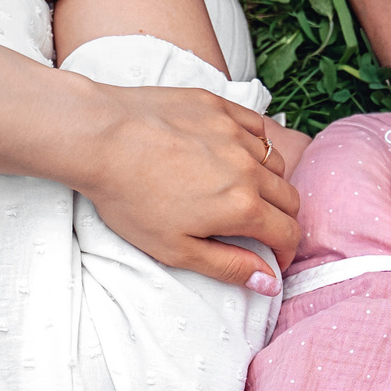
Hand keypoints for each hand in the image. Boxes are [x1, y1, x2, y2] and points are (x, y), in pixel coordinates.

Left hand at [66, 79, 301, 291]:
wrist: (101, 138)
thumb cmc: (130, 198)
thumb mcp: (176, 250)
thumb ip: (229, 267)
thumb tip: (269, 283)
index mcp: (242, 207)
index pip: (288, 233)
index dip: (286, 253)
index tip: (274, 259)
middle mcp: (250, 168)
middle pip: (289, 199)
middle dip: (282, 221)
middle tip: (262, 230)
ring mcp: (236, 133)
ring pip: (276, 163)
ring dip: (270, 183)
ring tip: (245, 193)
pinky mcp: (220, 107)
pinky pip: (257, 128)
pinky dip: (258, 146)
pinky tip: (237, 155)